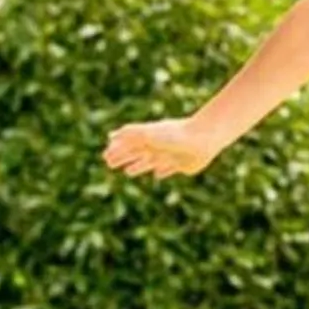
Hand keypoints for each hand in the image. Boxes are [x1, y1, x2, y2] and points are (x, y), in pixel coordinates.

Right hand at [102, 116, 220, 179]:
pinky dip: (161, 171)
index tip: (105, 158)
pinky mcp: (182, 164)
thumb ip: (130, 135)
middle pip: (136, 153)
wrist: (203, 138)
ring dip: (138, 166)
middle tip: (110, 164)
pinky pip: (168, 169)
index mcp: (148, 137)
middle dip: (123, 158)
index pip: (127, 145)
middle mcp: (158, 145)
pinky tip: (157, 175)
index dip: (116, 151)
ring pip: (150, 162)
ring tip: (128, 172)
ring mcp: (170, 155)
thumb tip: (110, 137)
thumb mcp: (148, 134)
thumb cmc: (174, 135)